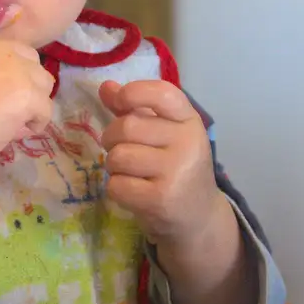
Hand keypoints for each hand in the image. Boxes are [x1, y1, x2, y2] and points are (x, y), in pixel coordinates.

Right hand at [0, 0, 54, 183]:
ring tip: (9, 118)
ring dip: (31, 101)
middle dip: (23, 79)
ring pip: (43, 82)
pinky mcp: (27, 95)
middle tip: (3, 103)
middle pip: (30, 56)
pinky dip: (33, 124)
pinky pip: (45, 111)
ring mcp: (14, 70)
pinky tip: (11, 131)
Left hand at [99, 80, 228, 248]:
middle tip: (120, 149)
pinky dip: (116, 189)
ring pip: (118, 156)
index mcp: (190, 121)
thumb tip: (105, 87)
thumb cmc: (175, 168)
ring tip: (130, 173)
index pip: (162, 93)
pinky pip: (116, 185)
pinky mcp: (160, 199)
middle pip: (127, 126)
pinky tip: (134, 192)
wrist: (198, 216)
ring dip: (113, 166)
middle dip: (111, 138)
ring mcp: (176, 172)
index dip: (132, 93)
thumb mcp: (163, 133)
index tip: (120, 101)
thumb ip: (135, 109)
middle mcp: (188, 143)